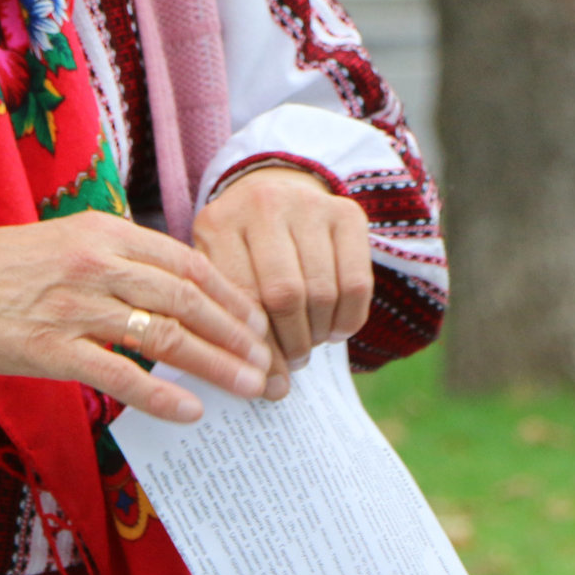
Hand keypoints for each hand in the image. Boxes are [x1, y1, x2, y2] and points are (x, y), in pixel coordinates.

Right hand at [0, 211, 271, 423]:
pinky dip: (162, 395)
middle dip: (237, 335)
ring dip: (216, 365)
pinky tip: (191, 411)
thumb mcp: (67, 241)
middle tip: (269, 364)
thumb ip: (120, 258)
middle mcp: (96, 264)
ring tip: (248, 387)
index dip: (231, 296)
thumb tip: (178, 293)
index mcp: (104, 232)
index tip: (258, 323)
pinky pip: (120, 374)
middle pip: (188, 300)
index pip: (187, 263)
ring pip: (165, 336)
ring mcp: (75, 307)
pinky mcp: (52, 349)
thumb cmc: (2, 269)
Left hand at [191, 165, 373, 398]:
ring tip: (309, 343)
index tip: (263, 381)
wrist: (273, 186)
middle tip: (292, 362)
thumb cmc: (240, 247)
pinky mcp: (347, 213)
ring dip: (319, 333)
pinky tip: (335, 328)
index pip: (240, 298)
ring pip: (323, 292)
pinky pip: (356, 282)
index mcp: (218, 224)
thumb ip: (232, 321)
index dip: (256, 348)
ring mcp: (308, 205)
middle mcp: (263, 206)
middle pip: (285, 296)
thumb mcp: (219, 270)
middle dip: (291, 344)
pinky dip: (349, 318)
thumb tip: (272, 388)